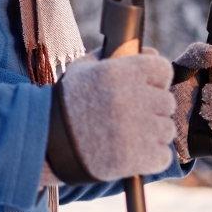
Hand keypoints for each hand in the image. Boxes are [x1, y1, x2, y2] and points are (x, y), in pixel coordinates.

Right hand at [49, 50, 177, 182]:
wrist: (45, 142)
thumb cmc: (66, 104)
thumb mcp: (84, 70)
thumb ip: (117, 58)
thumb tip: (149, 52)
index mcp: (120, 73)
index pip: (162, 69)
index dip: (154, 78)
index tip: (142, 87)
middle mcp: (131, 99)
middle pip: (166, 101)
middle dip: (150, 108)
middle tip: (129, 115)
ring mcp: (136, 130)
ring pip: (165, 129)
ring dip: (150, 133)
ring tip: (126, 135)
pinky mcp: (136, 158)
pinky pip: (162, 155)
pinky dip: (149, 157)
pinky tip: (130, 152)